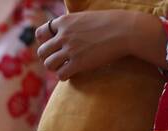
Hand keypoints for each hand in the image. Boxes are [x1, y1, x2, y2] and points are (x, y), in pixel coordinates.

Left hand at [35, 10, 167, 79]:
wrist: (127, 30)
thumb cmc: (111, 22)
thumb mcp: (85, 17)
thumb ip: (72, 25)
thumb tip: (64, 32)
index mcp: (64, 21)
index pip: (40, 33)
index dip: (44, 41)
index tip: (53, 46)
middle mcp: (64, 35)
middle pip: (42, 52)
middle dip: (48, 57)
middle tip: (59, 60)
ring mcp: (70, 49)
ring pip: (49, 64)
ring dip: (55, 68)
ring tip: (65, 67)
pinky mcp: (78, 63)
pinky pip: (61, 74)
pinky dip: (64, 76)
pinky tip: (72, 73)